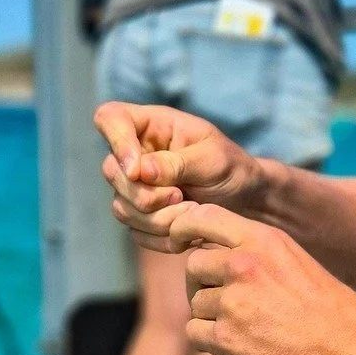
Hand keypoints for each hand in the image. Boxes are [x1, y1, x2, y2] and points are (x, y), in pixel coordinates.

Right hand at [95, 103, 265, 244]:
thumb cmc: (231, 167)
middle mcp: (135, 154)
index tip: (137, 169)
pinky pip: (136, 231)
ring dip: (157, 218)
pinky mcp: (140, 216)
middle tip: (180, 196)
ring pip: (121, 207)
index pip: (109, 118)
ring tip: (192, 211)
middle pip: (111, 172)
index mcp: (151, 125)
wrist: (245, 201)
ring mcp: (134, 186)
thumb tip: (139, 170)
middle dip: (145, 193)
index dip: (116, 141)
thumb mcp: (213, 159)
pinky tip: (187, 232)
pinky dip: (162, 236)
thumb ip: (177, 162)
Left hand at [176, 203, 355, 354]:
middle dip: (203, 283)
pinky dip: (212, 343)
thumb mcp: (298, 262)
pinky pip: (195, 333)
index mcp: (264, 240)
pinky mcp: (226, 339)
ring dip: (213, 318)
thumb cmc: (331, 312)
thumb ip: (258, 252)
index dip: (185, 229)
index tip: (182, 242)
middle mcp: (244, 265)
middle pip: (193, 265)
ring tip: (248, 328)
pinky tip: (241, 346)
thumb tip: (218, 251)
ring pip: (196, 303)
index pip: (202, 217)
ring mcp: (232, 302)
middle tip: (227, 302)